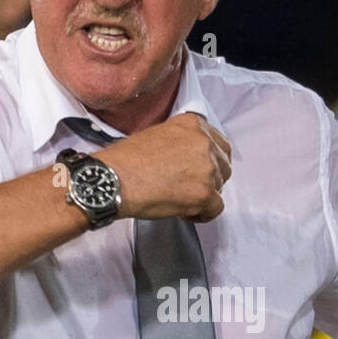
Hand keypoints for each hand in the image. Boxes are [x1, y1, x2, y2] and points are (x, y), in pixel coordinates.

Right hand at [99, 111, 231, 223]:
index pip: (218, 144)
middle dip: (209, 178)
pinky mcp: (203, 194)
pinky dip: (203, 213)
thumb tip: (189, 158)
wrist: (115, 179)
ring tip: (181, 199)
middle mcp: (204, 143)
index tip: (196, 170)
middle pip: (223, 166)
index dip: (209, 161)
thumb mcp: (157, 134)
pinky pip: (216, 208)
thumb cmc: (127, 160)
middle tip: (188, 187)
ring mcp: (207, 169)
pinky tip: (185, 212)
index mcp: (194, 125)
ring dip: (204, 195)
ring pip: (219, 187)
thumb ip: (181, 141)